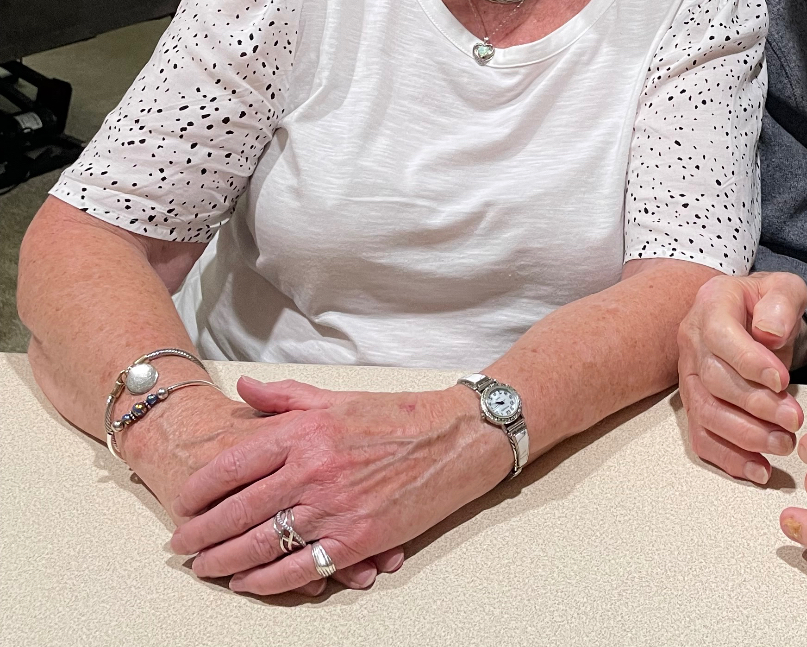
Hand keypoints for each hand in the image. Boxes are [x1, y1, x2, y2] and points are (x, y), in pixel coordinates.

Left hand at [168, 377, 511, 596]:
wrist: (457, 438)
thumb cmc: (399, 415)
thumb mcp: (338, 397)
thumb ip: (286, 397)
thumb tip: (244, 389)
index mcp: (306, 431)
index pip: (232, 466)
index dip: (199, 490)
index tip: (185, 503)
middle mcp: (314, 470)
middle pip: (238, 511)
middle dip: (201, 533)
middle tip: (182, 544)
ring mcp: (334, 508)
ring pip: (260, 544)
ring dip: (224, 562)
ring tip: (205, 568)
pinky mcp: (357, 539)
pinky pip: (297, 569)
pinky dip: (265, 582)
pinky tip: (247, 583)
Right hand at [678, 272, 806, 484]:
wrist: (758, 319)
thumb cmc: (771, 305)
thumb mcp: (786, 288)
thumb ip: (782, 302)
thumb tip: (770, 333)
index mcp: (711, 304)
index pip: (720, 336)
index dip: (749, 362)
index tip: (782, 381)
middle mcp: (692, 339)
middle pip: (714, 380)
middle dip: (757, 406)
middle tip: (794, 420)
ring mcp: (688, 374)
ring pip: (706, 413)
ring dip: (746, 436)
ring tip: (783, 444)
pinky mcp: (694, 404)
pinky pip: (702, 437)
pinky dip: (729, 458)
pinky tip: (759, 469)